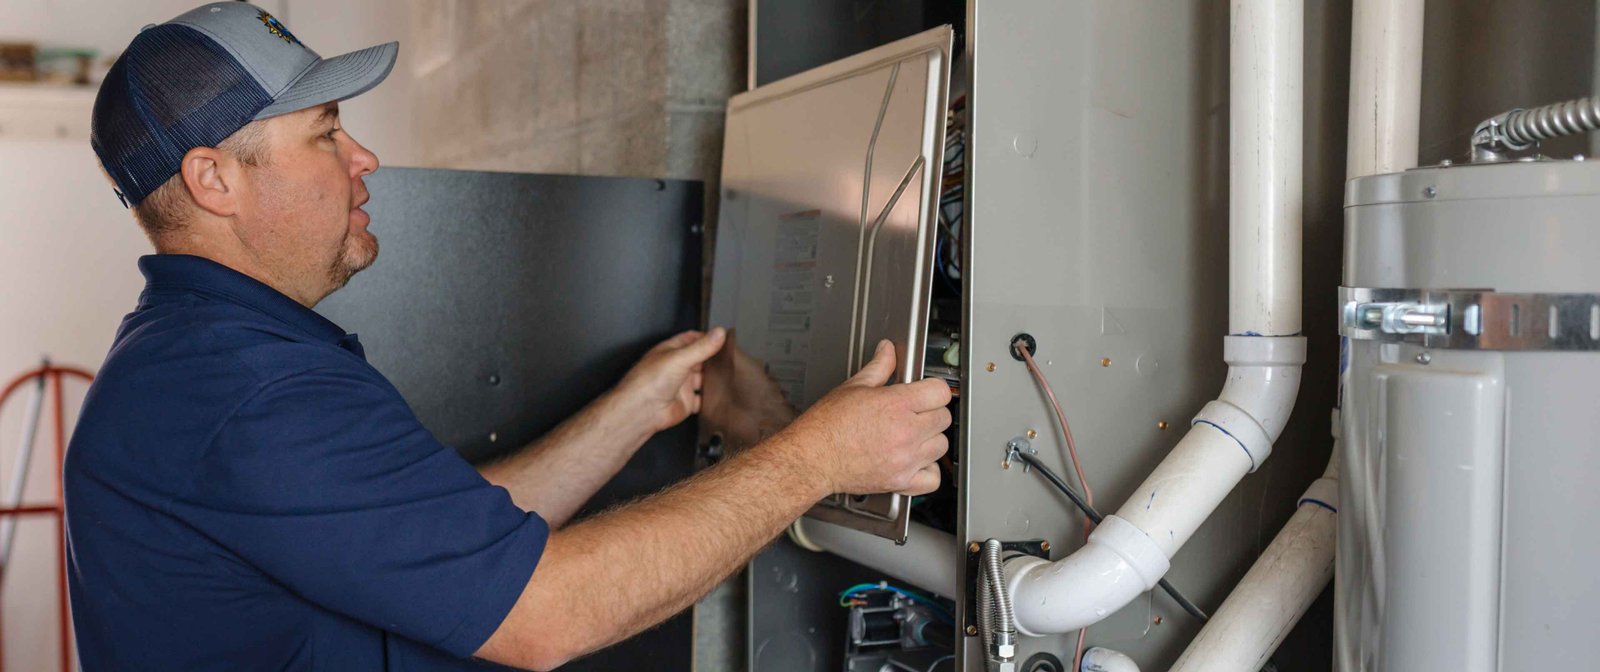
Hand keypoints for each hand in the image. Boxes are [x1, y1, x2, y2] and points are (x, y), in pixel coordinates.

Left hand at [615, 328, 727, 433]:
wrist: (642, 411)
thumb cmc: (648, 382)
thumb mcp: (679, 358)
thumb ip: (702, 347)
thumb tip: (719, 332)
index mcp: (671, 351)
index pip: (691, 339)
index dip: (707, 338)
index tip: (723, 337)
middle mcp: (676, 367)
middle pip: (699, 359)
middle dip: (713, 359)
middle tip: (731, 357)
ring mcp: (681, 385)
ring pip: (703, 379)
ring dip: (714, 379)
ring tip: (730, 374)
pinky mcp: (686, 403)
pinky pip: (702, 400)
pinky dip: (711, 399)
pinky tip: (720, 395)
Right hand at [770, 340, 950, 495]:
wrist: (812, 459)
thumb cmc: (826, 427)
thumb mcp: (853, 388)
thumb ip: (878, 366)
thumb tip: (887, 350)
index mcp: (896, 405)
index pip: (940, 392)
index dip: (933, 389)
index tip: (926, 392)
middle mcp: (905, 432)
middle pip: (944, 418)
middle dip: (931, 412)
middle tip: (915, 413)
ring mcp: (905, 459)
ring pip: (941, 446)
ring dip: (930, 440)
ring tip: (913, 436)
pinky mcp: (900, 481)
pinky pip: (933, 478)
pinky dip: (928, 471)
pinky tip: (916, 461)